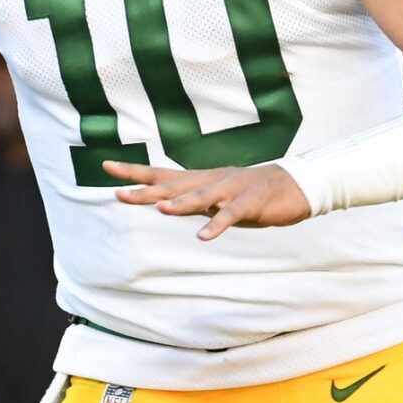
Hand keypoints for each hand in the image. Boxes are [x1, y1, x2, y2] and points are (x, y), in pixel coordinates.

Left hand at [105, 160, 311, 240]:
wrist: (296, 184)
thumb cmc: (253, 194)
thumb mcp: (217, 197)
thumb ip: (193, 200)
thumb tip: (168, 204)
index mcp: (202, 179)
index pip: (162, 174)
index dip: (135, 172)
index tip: (107, 166)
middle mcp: (212, 180)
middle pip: (174, 186)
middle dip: (146, 191)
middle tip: (120, 194)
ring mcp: (232, 190)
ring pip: (202, 197)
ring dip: (182, 204)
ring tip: (161, 211)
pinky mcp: (251, 203)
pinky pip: (232, 215)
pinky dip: (218, 225)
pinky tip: (204, 237)